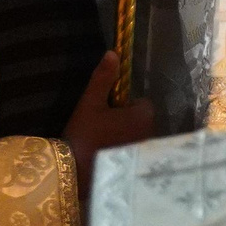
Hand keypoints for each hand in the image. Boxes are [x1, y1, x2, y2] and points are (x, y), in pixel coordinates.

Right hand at [60, 53, 155, 198]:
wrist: (75, 172)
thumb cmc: (84, 135)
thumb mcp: (90, 103)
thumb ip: (103, 78)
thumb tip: (112, 53)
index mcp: (143, 116)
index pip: (142, 104)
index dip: (124, 106)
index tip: (106, 113)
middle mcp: (151, 133)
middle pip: (141, 121)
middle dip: (126, 122)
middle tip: (102, 128)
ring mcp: (144, 152)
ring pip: (138, 137)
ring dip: (125, 137)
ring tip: (103, 143)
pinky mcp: (137, 166)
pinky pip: (134, 153)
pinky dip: (125, 152)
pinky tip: (107, 156)